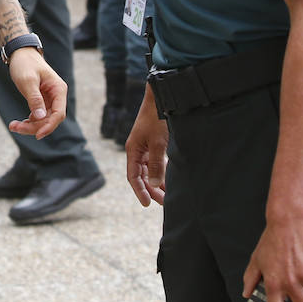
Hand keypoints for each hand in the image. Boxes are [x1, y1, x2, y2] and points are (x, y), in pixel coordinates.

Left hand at [5, 47, 65, 137]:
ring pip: (43, 120)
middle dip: (34, 127)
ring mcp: (49, 99)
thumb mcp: (28, 81)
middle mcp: (57, 96)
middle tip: (15, 127)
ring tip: (13, 126)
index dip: (49, 126)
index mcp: (58, 90)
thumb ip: (35, 99)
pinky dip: (29, 121)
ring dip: (30, 126)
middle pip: (50, 119)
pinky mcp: (42, 101)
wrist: (20, 53)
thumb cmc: (25, 64)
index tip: (37, 135)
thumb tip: (41, 117)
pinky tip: (18, 123)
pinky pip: (38, 116)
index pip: (59, 114)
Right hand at [125, 89, 167, 206]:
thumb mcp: (157, 143)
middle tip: (163, 202)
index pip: (133, 176)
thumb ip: (156, 164)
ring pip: (149, 170)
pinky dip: (162, 172)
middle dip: (150, 189)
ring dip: (157, 182)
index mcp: (133, 150)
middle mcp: (137, 150)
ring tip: (168, 194)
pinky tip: (170, 179)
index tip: (147, 204)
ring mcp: (146, 146)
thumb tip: (155, 185)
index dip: (139, 191)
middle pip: (141, 175)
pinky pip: (156, 163)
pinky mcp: (154, 143)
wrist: (162, 97)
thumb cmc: (157, 118)